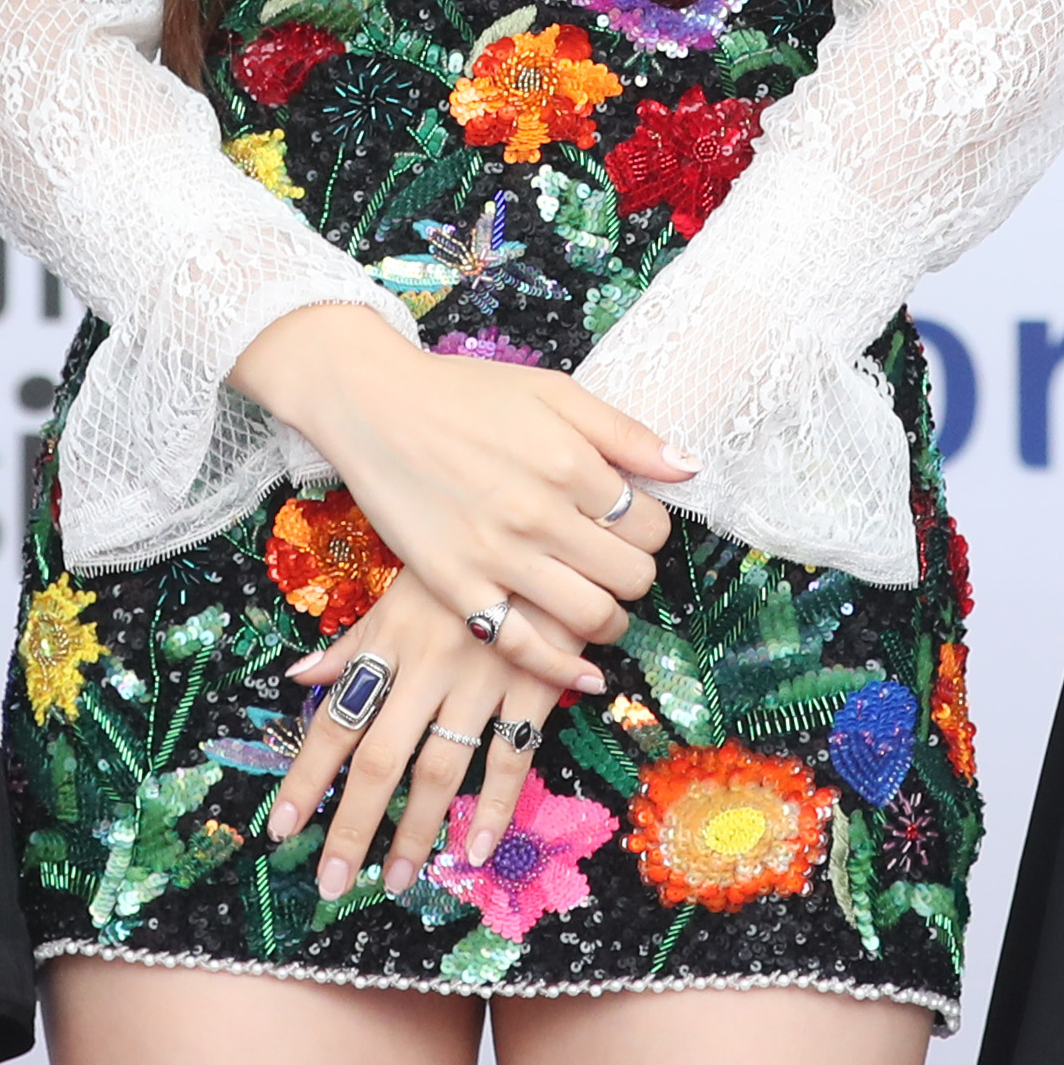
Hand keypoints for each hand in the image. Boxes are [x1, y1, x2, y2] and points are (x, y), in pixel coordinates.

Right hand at [235, 303, 674, 695]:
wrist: (373, 403)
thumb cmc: (464, 392)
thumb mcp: (552, 389)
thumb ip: (623, 430)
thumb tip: (689, 468)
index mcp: (570, 461)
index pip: (652, 524)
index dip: (650, 529)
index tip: (627, 525)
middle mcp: (540, 513)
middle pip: (631, 575)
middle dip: (634, 574)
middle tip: (612, 563)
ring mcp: (497, 554)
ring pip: (591, 617)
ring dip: (610, 622)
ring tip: (599, 608)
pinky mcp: (456, 586)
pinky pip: (523, 646)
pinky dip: (563, 669)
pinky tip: (585, 675)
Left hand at [268, 576, 567, 896]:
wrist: (544, 532)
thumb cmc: (463, 565)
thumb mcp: (400, 592)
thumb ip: (354, 641)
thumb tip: (297, 676)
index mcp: (388, 642)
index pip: (335, 718)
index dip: (307, 775)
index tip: (281, 828)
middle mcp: (426, 667)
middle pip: (378, 757)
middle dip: (352, 825)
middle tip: (331, 884)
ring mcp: (480, 679)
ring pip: (440, 767)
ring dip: (417, 831)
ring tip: (395, 880)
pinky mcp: (532, 686)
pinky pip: (512, 756)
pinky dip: (495, 805)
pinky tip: (478, 849)